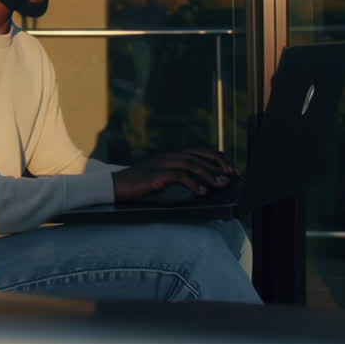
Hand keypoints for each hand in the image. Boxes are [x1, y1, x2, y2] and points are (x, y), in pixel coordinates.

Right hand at [112, 149, 237, 201]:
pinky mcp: (154, 175)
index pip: (197, 150)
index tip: (230, 167)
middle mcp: (166, 156)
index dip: (216, 157)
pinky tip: (201, 193)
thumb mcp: (158, 177)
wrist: (113, 186)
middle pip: (198, 154)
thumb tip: (201, 184)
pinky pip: (178, 176)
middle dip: (218, 164)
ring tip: (220, 184)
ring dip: (208, 174)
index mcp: (168, 155)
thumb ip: (176, 176)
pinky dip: (192, 184)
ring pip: (191, 164)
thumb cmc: (137, 185)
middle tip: (231, 175)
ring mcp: (160, 164)